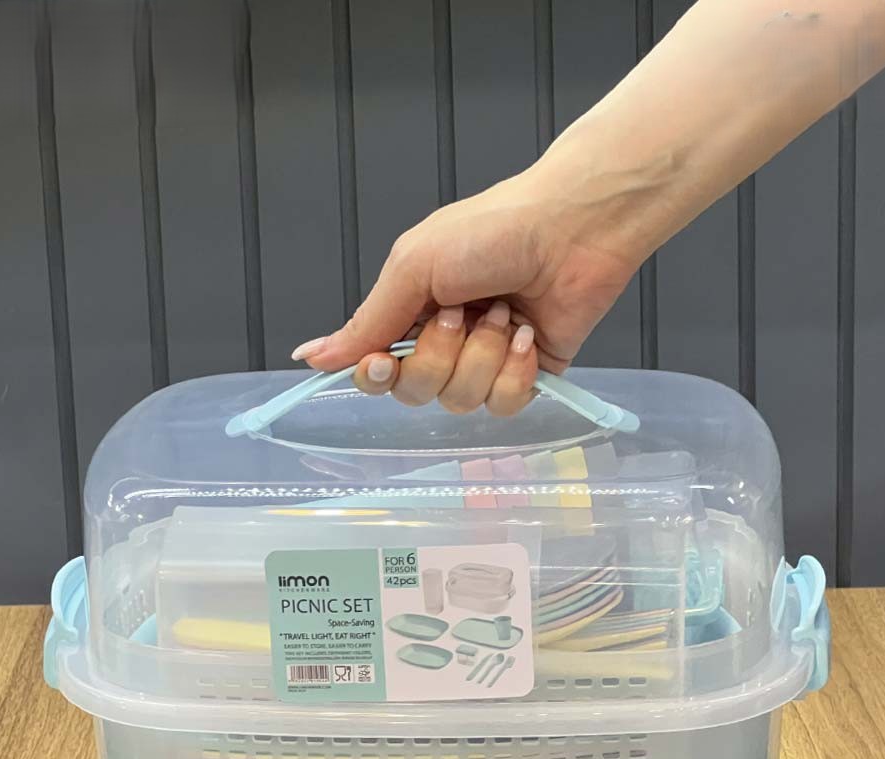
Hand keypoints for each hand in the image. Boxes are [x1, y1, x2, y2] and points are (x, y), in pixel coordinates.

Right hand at [290, 165, 640, 415]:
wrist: (573, 227)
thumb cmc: (493, 230)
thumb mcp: (414, 267)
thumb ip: (367, 321)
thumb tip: (311, 357)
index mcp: (411, 312)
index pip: (375, 371)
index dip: (377, 375)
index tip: (385, 361)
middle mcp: (445, 341)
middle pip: (415, 392)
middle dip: (439, 356)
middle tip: (463, 312)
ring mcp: (485, 361)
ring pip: (461, 401)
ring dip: (483, 355)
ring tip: (505, 313)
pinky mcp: (527, 376)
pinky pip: (504, 404)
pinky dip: (516, 370)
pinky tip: (529, 335)